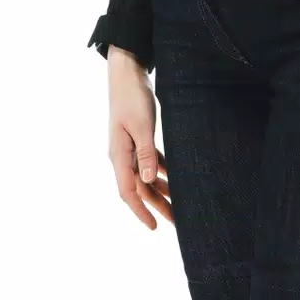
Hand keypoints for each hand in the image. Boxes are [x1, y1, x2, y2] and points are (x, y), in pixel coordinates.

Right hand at [106, 47, 172, 228]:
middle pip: (140, 187)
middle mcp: (122, 155)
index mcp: (119, 155)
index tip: (154, 226)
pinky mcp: (138, 138)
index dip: (141, 211)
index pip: (128, 192)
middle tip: (176, 221)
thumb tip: (147, 180)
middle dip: (157, 205)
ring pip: (146, 175)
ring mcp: (129, 147)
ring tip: (180, 203)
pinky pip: (150, 161)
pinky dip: (162, 171)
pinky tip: (176, 178)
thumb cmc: (132, 97)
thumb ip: (146, 154)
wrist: (126, 73)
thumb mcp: (142, 126)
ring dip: (162, 189)